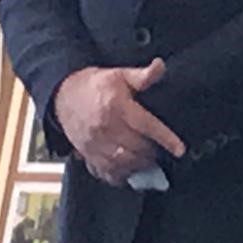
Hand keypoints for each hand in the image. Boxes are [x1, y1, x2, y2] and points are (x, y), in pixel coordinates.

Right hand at [52, 59, 183, 186]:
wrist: (63, 95)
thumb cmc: (94, 85)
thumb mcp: (119, 74)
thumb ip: (142, 75)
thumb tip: (160, 66)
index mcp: (117, 106)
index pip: (147, 125)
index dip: (166, 139)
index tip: (179, 149)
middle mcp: (106, 127)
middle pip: (138, 148)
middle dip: (153, 151)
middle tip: (159, 149)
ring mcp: (96, 144)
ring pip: (124, 163)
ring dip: (140, 164)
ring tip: (147, 159)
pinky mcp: (89, 154)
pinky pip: (107, 173)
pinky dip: (121, 175)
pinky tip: (128, 169)